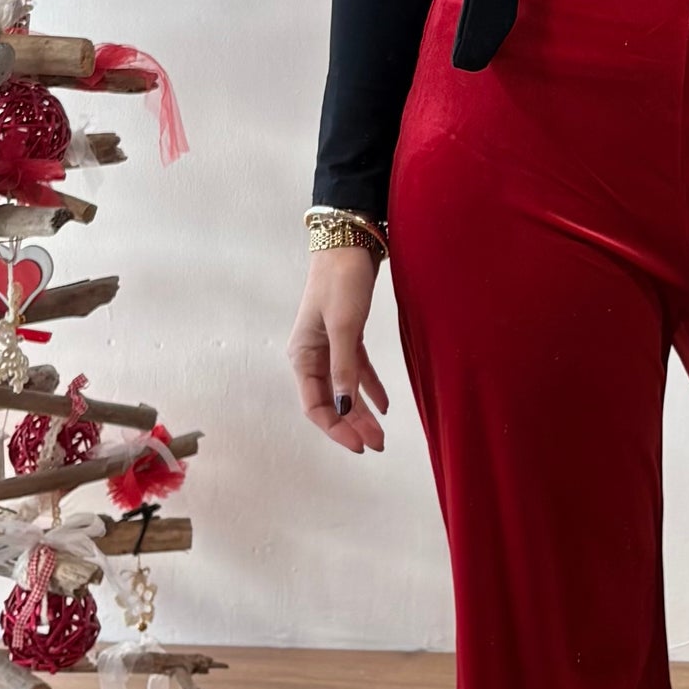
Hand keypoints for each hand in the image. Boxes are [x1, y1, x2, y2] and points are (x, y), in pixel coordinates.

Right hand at [288, 247, 389, 454]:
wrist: (349, 243)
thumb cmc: (341, 282)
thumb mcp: (345, 327)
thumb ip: (344, 368)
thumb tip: (344, 407)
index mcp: (303, 356)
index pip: (315, 405)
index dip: (336, 428)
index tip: (359, 445)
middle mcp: (312, 355)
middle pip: (331, 401)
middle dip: (352, 425)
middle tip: (377, 444)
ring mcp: (329, 346)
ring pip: (345, 389)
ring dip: (362, 412)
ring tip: (382, 433)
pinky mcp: (347, 335)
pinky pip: (356, 370)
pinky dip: (369, 388)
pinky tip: (385, 404)